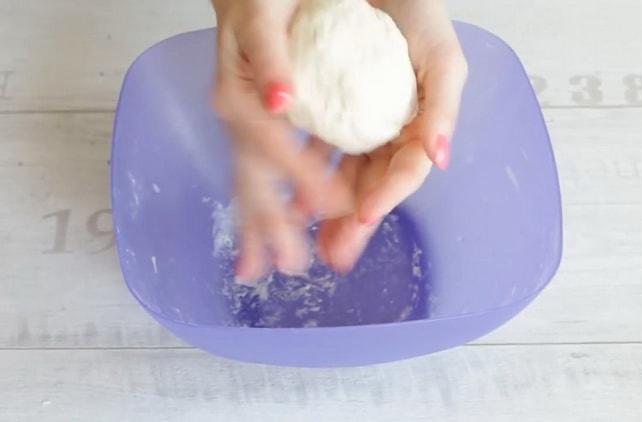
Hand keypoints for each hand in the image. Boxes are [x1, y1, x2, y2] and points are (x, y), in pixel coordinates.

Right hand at [211, 0, 352, 280]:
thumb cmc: (260, 0)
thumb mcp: (262, 19)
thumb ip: (268, 58)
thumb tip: (279, 102)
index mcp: (240, 95)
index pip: (272, 147)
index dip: (302, 179)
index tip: (332, 207)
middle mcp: (237, 116)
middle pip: (252, 178)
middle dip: (271, 225)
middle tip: (289, 265)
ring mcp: (245, 125)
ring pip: (254, 183)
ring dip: (267, 225)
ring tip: (277, 263)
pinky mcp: (257, 128)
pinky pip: (265, 171)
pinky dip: (277, 201)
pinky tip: (292, 222)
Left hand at [318, 0, 467, 271]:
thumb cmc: (414, 9)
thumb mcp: (441, 56)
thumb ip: (444, 106)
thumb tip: (441, 158)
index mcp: (419, 123)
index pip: (404, 170)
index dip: (386, 195)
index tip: (364, 215)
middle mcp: (389, 129)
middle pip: (372, 184)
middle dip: (355, 222)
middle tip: (338, 255)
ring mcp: (358, 123)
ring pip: (344, 176)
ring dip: (329, 211)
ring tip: (313, 243)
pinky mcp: (328, 111)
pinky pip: (317, 150)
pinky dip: (307, 177)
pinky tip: (295, 202)